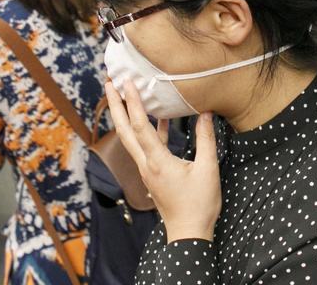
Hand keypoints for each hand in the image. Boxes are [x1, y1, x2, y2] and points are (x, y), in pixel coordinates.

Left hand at [105, 80, 220, 242]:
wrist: (188, 234)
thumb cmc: (199, 205)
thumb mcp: (208, 170)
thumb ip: (206, 140)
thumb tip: (205, 113)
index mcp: (157, 162)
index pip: (140, 126)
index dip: (133, 102)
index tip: (126, 82)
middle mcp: (146, 164)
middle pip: (124, 131)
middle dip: (115, 106)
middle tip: (109, 83)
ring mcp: (148, 170)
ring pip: (132, 138)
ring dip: (127, 116)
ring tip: (125, 96)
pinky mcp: (154, 174)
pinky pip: (146, 147)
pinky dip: (149, 131)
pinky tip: (161, 119)